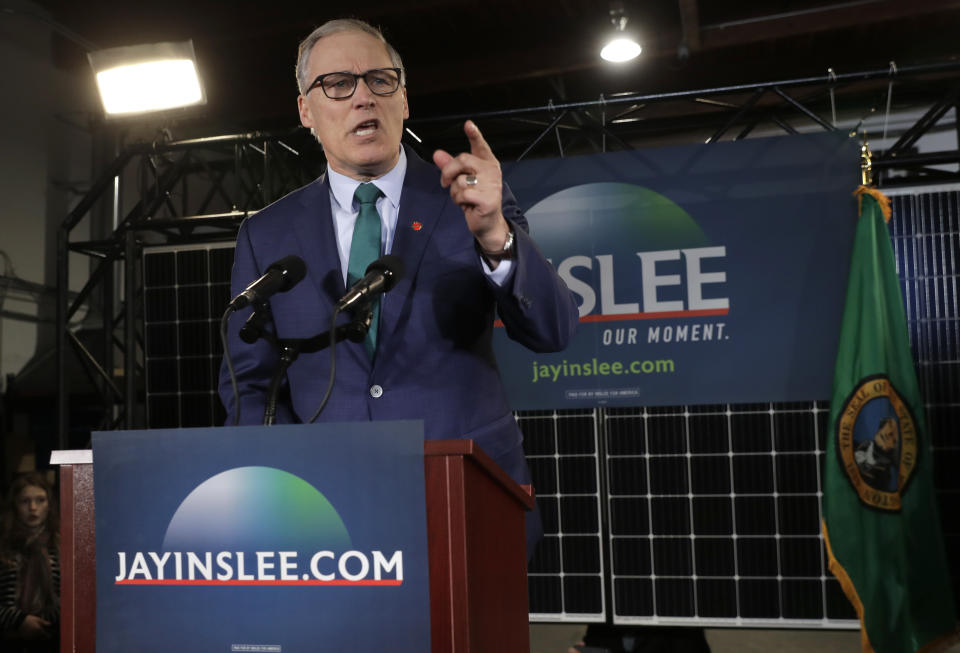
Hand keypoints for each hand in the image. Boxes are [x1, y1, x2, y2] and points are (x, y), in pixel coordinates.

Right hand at [18, 614, 51, 639]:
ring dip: (38, 636)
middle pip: (42, 638)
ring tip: (36, 631)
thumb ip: (44, 622)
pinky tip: (32, 632)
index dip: (48, 634)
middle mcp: (35, 635)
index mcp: (39, 630)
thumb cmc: (29, 620)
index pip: (46, 636)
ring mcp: (30, 637)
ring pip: (37, 639)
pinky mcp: (26, 638)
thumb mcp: (38, 619)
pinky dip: (33, 637)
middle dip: (43, 635)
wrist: (18, 622)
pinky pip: (32, 639)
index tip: (48, 632)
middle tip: (42, 631)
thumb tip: (50, 624)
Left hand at [432, 120, 510, 253]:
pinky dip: (459, 200)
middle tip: (445, 182)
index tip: (468, 125)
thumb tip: (437, 154)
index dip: (475, 135)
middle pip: (463, 159)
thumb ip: (450, 166)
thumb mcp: (461, 181)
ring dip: (454, 191)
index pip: (480, 146)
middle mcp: (491, 171)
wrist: (487, 223)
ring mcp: (491, 185)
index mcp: (487, 163)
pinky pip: (463, 194)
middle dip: (448, 171)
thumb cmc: (475, 199)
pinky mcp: (487, 199)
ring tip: (463, 198)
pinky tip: (466, 205)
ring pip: (460, 180)